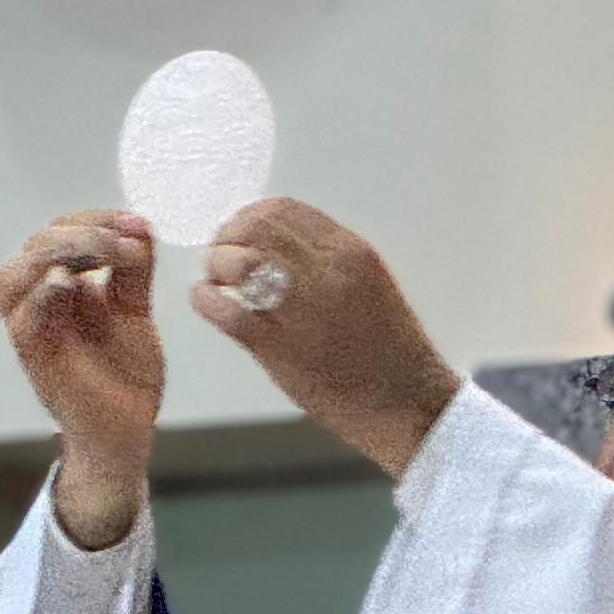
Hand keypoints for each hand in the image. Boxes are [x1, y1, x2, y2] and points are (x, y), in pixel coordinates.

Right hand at [0, 211, 166, 547]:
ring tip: (99, 254)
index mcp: (62, 286)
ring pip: (10, 277)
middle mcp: (39, 303)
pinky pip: (20, 319)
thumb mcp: (134, 312)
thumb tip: (138, 225)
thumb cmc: (125, 375)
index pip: (60, 231)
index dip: (95, 219)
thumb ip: (133, 271)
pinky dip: (40, 295)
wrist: (128, 431)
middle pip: (34, 246)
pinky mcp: (33, 359)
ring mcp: (32, 331)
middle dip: (81, 232)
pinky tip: (70, 283)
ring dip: (53, 255)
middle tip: (124, 244)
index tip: (137, 224)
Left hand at [196, 200, 461, 476]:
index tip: (240, 232)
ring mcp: (303, 310)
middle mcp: (326, 274)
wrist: (407, 402)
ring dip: (216, 266)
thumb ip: (327, 259)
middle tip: (221, 256)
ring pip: (239, 263)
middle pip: (257, 229)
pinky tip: (207, 302)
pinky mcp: (280, 348)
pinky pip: (228, 312)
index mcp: (350, 253)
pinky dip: (207, 301)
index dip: (250, 216)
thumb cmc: (389, 349)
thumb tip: (276, 246)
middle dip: (229, 237)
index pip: (284, 210)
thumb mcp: (368, 283)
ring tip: (216, 281)